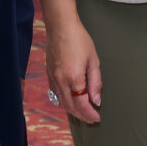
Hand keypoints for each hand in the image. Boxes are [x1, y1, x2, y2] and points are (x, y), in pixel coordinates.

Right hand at [38, 0, 102, 122]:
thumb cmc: (79, 39)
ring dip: (72, 110)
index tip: (97, 118)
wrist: (61, 26)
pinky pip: (56, 93)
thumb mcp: (93, 60)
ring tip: (83, 111)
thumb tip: (96, 100)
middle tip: (92, 119)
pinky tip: (71, 99)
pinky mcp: (49, 74)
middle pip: (70, 107)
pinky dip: (64, 100)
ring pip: (62, 102)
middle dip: (82, 116)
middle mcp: (61, 81)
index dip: (90, 114)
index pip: (82, 105)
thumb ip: (95, 82)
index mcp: (74, 78)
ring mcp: (53, 78)